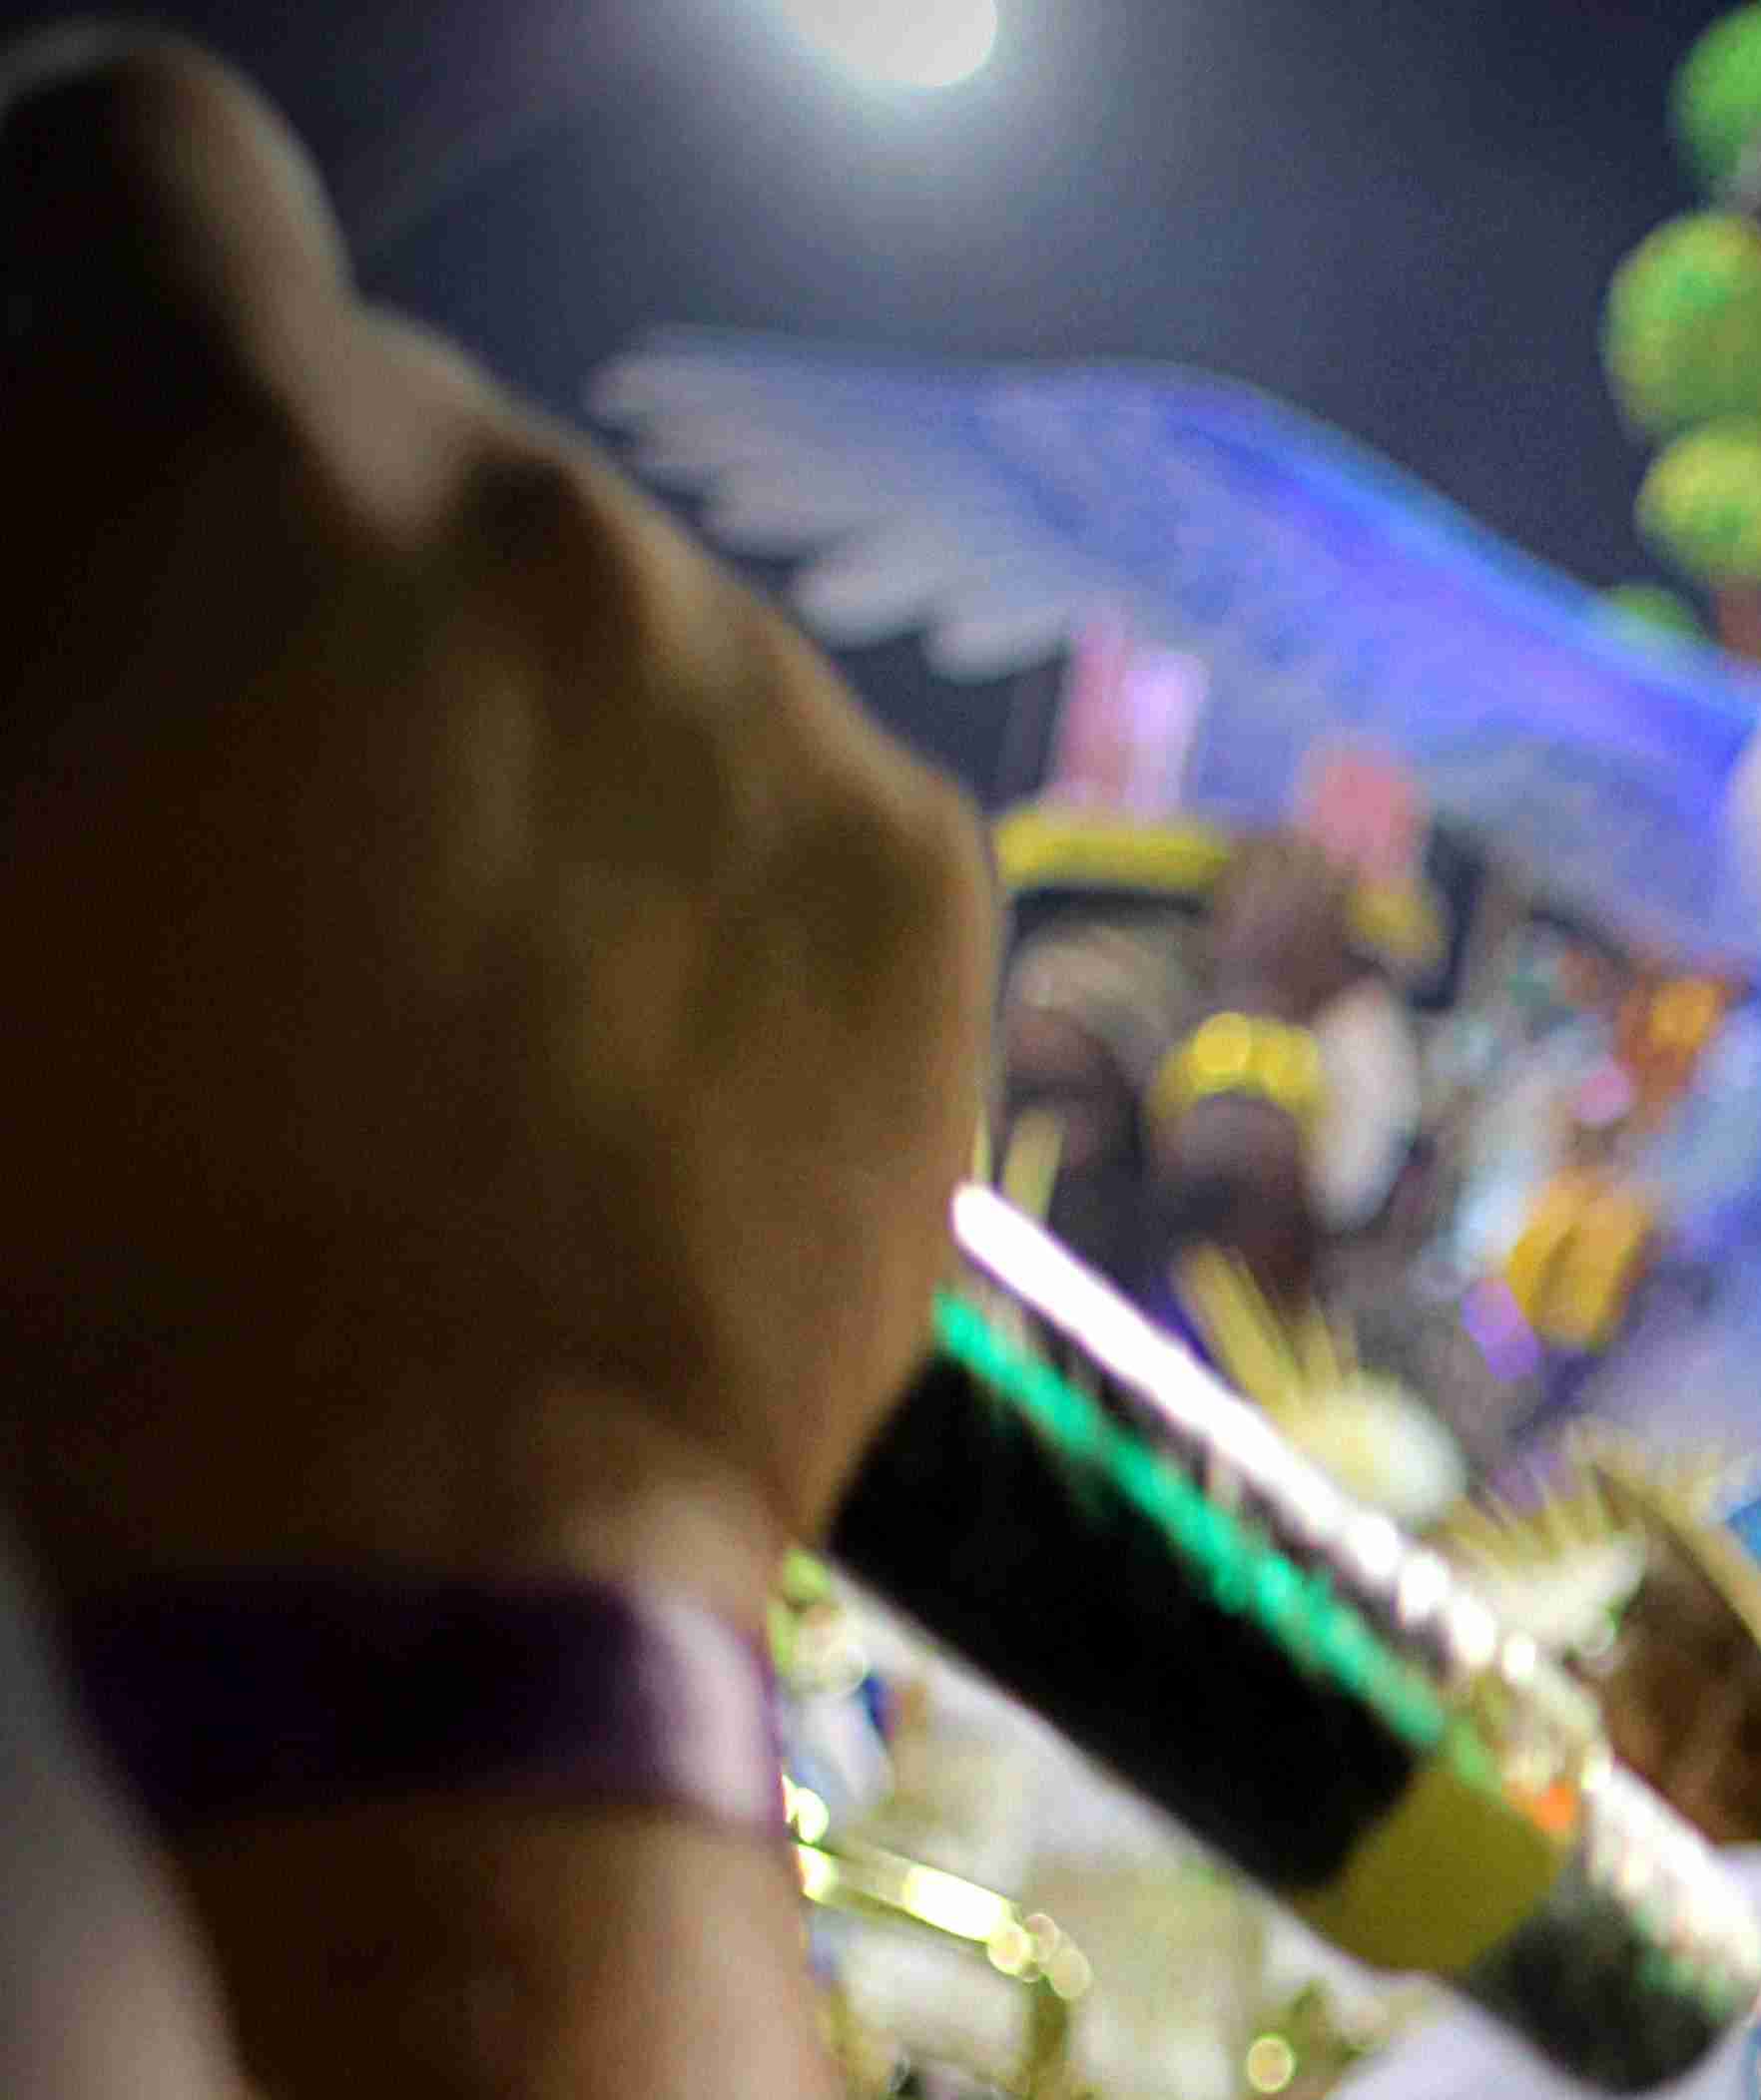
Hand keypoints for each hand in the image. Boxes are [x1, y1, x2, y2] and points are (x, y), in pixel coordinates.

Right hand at [0, 39, 988, 1610]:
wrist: (403, 1527)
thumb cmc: (88, 1205)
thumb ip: (47, 595)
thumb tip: (103, 531)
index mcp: (238, 456)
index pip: (156, 162)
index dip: (109, 270)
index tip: (108, 402)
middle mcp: (537, 515)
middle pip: (408, 436)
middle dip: (325, 574)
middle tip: (261, 816)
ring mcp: (762, 688)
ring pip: (608, 624)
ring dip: (526, 735)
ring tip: (441, 980)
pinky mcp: (923, 858)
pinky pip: (781, 788)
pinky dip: (701, 878)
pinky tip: (610, 1053)